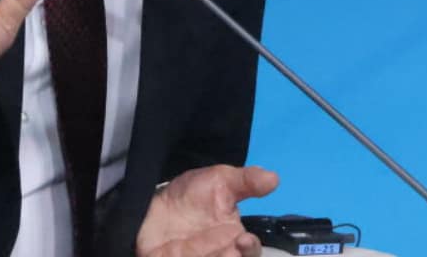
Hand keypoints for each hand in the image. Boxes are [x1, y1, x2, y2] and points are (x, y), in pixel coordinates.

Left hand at [136, 165, 278, 256]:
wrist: (151, 204)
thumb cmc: (191, 196)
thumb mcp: (220, 180)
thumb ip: (246, 180)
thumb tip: (274, 178)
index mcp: (234, 239)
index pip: (250, 252)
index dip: (250, 249)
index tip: (243, 239)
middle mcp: (220, 254)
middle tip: (229, 249)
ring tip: (201, 250)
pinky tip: (181, 253)